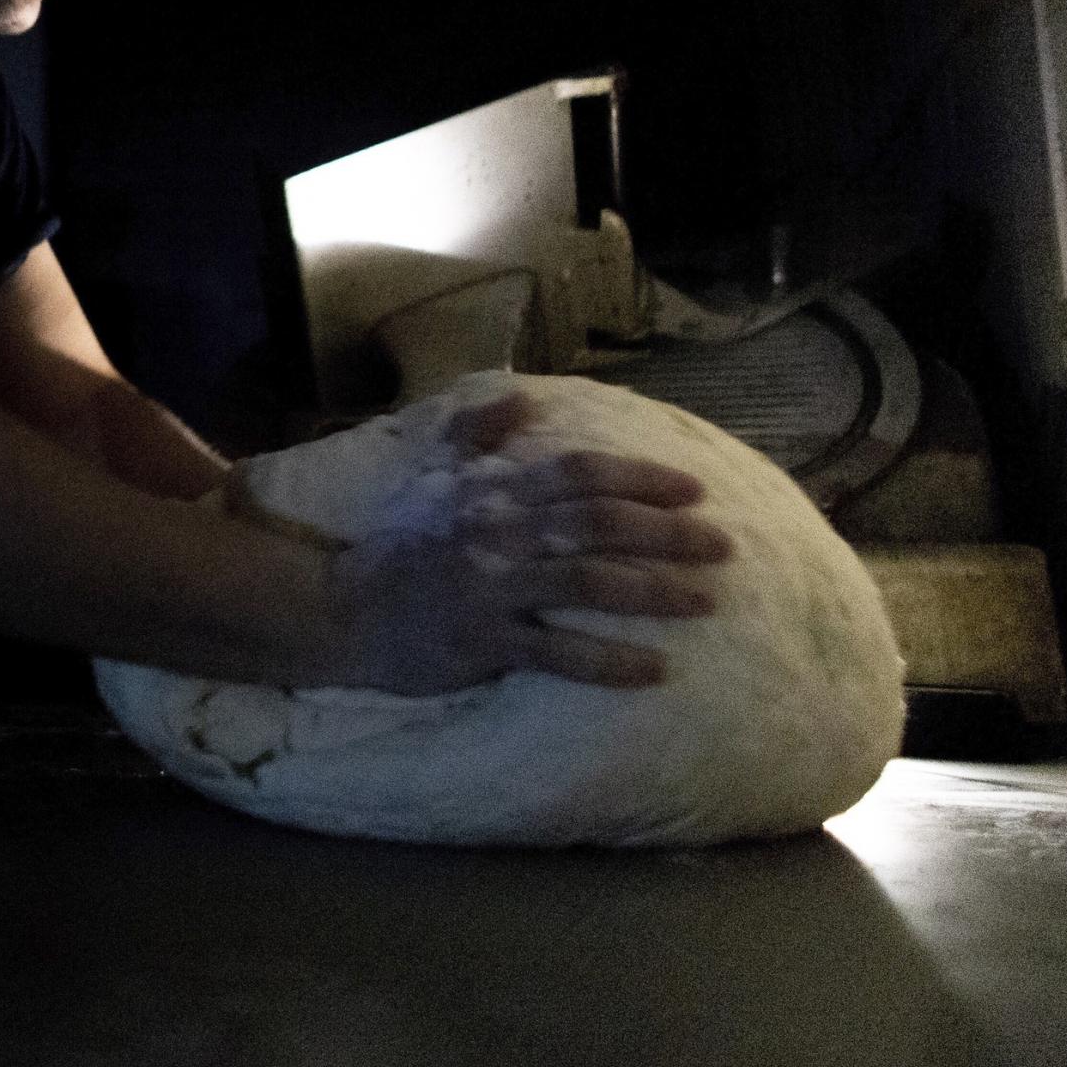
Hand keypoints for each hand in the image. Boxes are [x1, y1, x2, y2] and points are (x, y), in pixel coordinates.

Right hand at [303, 390, 730, 694]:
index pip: (578, 474)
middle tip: (724, 546)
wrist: (342, 609)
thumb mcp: (430, 473)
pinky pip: (556, 653)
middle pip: (597, 525)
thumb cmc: (399, 544)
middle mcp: (497, 533)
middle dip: (667, 534)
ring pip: (586, 583)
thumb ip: (476, 431)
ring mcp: (491, 589)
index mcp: (492, 491)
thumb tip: (522, 397)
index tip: (695, 489)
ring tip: (707, 600)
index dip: (640, 478)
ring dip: (653, 591)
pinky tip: (655, 669)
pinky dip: (608, 662)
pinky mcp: (483, 644)